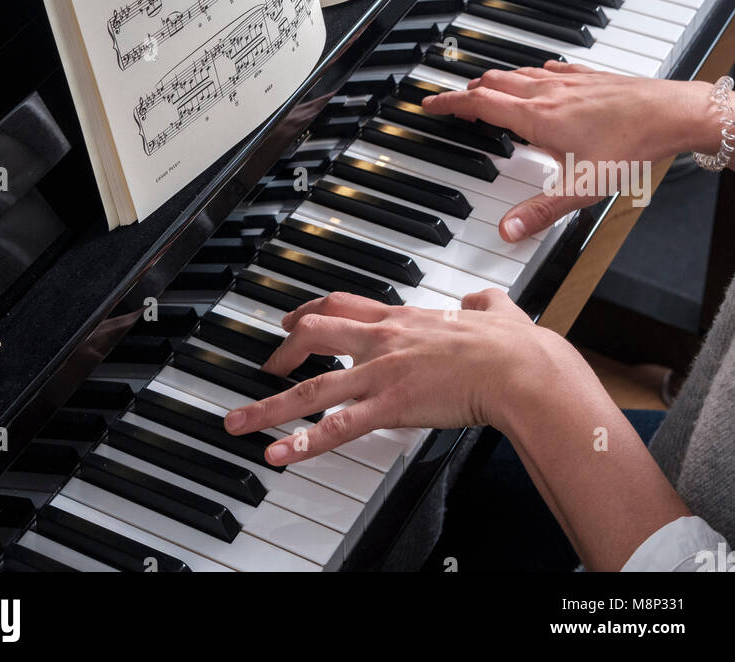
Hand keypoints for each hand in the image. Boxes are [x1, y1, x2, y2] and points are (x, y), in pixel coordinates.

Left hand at [223, 289, 561, 464]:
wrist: (518, 367)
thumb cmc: (512, 345)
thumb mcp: (494, 310)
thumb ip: (481, 303)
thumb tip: (481, 302)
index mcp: (404, 318)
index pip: (343, 305)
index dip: (311, 311)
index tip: (293, 321)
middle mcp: (384, 340)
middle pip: (313, 333)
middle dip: (282, 351)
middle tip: (266, 368)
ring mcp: (383, 372)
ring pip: (312, 386)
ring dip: (268, 406)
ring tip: (238, 422)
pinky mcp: (391, 405)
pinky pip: (337, 427)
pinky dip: (303, 443)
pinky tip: (279, 455)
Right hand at [421, 61, 717, 240]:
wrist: (671, 113)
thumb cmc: (631, 145)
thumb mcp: (582, 188)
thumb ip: (541, 210)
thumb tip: (507, 230)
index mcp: (537, 116)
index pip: (480, 104)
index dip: (450, 104)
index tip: (430, 104)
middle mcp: (547, 93)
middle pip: (495, 84)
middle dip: (469, 91)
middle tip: (454, 101)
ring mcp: (569, 82)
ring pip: (520, 74)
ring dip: (496, 80)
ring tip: (487, 89)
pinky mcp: (589, 77)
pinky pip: (549, 69)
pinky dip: (532, 73)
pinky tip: (541, 76)